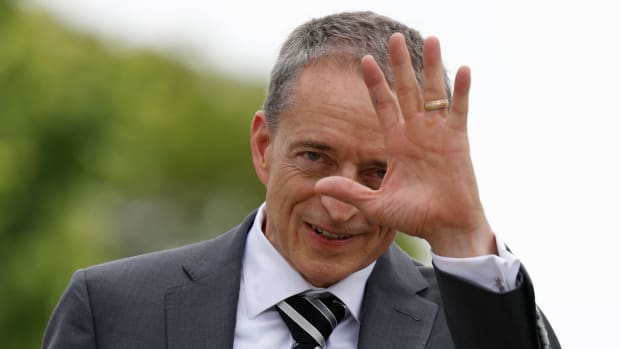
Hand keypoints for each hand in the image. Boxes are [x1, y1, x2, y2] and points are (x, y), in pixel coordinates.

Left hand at [315, 33, 496, 256]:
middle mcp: (416, 132)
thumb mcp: (375, 204)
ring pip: (434, 92)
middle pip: (407, 89)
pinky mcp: (458, 139)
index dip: (374, 83)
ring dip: (431, 66)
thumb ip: (349, 191)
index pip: (383, 104)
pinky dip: (462, 90)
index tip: (364, 60)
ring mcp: (438, 133)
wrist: (445, 228)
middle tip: (394, 37)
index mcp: (396, 142)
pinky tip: (463, 68)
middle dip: (400, 64)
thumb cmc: (414, 217)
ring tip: (431, 38)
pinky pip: (460, 110)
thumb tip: (318, 185)